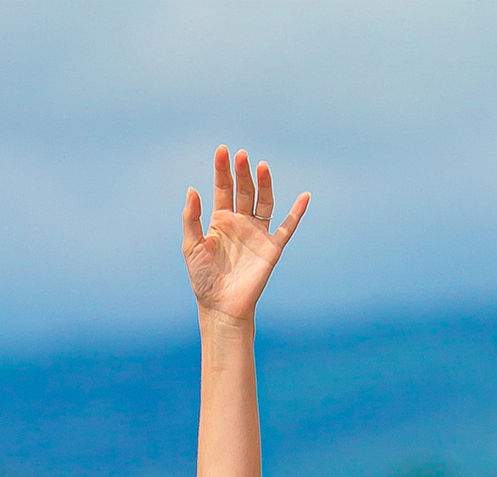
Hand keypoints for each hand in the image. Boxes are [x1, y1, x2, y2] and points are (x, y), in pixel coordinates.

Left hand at [182, 146, 307, 322]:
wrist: (221, 306)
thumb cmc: (203, 279)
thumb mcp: (191, 246)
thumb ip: (191, 218)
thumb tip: (192, 189)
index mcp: (221, 219)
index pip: (223, 188)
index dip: (222, 169)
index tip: (222, 151)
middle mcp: (241, 222)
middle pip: (244, 189)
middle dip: (242, 172)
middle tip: (241, 155)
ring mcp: (257, 233)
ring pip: (264, 201)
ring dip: (264, 184)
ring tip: (261, 166)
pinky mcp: (271, 247)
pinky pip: (287, 227)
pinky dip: (297, 212)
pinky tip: (304, 197)